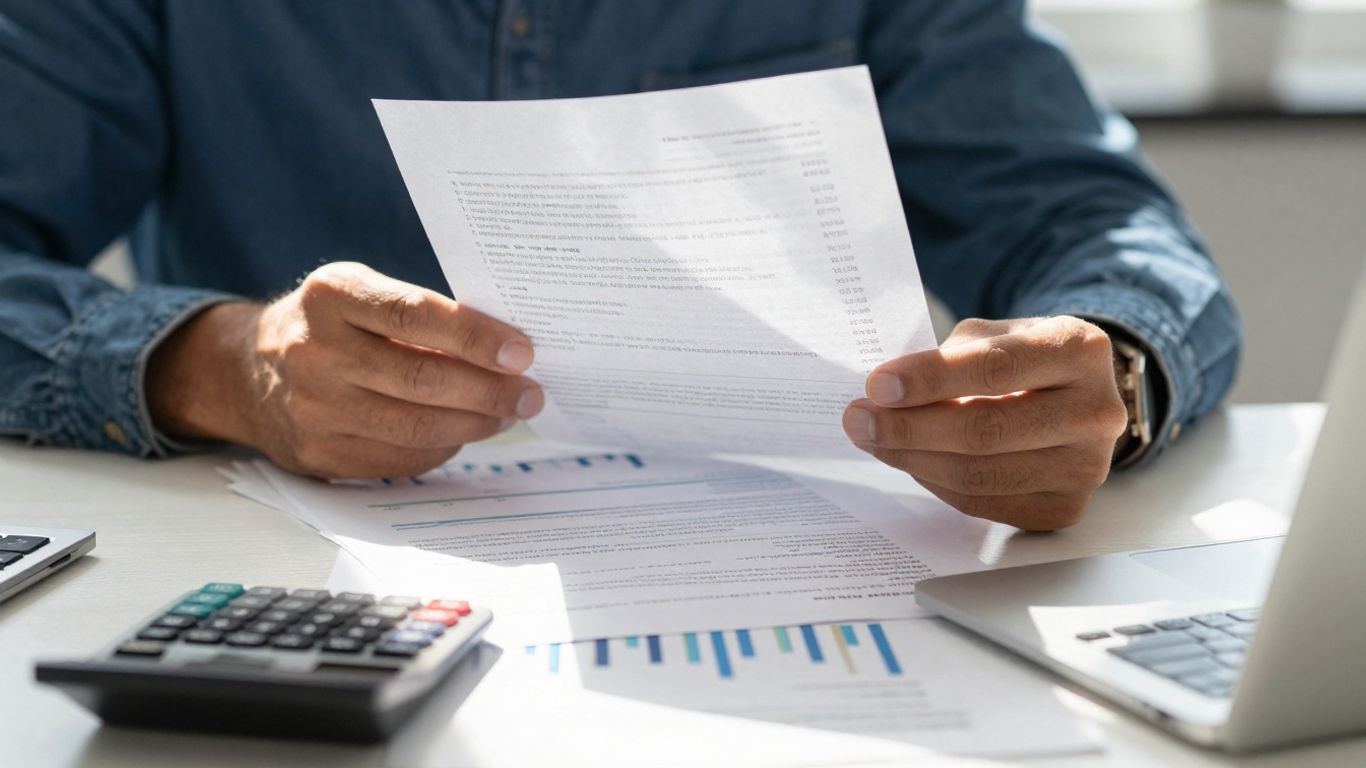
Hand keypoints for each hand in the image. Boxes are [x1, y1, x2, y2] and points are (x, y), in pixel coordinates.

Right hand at [148, 262, 543, 477]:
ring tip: (507, 414)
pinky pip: (399, 459)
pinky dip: (442, 447)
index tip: (523, 351)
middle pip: (421, 380)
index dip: (475, 337)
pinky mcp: (318, 454)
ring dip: (476, 424)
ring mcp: (313, 409)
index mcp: (331, 295)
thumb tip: (504, 350)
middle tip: (531, 394)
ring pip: (415, 427)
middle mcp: (315, 352)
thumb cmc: (329, 324)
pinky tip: (464, 432)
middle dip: (490, 391)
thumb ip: (419, 313)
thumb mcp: (359, 293)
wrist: (247, 371)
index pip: (415, 315)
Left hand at [842, 316, 1127, 530]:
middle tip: (858, 420)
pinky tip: (912, 460)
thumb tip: (887, 395)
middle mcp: (1095, 412)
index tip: (876, 386)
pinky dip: (936, 482)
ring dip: (913, 459)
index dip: (929, 379)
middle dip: (909, 428)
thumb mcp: (996, 334)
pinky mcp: (1064, 508)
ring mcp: (1086, 468)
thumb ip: (951, 357)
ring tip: (873, 440)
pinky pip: (982, 503)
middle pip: (985, 431)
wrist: (1077, 395)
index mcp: (1079, 351)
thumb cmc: (1024, 357)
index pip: (994, 369)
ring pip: (979, 476)